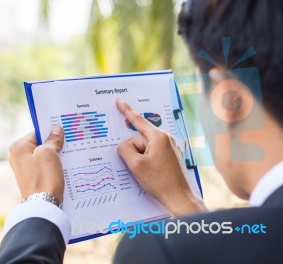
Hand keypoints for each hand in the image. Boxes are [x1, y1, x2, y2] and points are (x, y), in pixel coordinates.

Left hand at [8, 126, 64, 201]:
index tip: (63, 131)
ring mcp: (25, 169)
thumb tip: (56, 129)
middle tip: (69, 142)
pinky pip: (44, 166)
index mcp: (18, 147)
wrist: (43, 204)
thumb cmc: (43, 177)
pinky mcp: (32, 178)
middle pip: (40, 144)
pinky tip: (65, 166)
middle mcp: (18, 157)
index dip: (51, 131)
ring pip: (44, 156)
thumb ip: (53, 139)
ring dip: (55, 155)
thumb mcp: (49, 153)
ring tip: (69, 154)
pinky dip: (54, 165)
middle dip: (54, 144)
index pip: (37, 132)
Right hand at [116, 99, 205, 216]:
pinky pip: (152, 153)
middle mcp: (166, 138)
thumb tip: (124, 145)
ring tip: (146, 173)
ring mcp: (170, 147)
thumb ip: (125, 149)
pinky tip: (149, 173)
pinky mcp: (170, 156)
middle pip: (139, 139)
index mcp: (158, 137)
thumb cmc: (159, 181)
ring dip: (140, 158)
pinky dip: (146, 161)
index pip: (138, 120)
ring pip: (145, 147)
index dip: (126, 111)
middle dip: (134, 151)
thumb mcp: (135, 165)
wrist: (178, 197)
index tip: (119, 101)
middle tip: (139, 167)